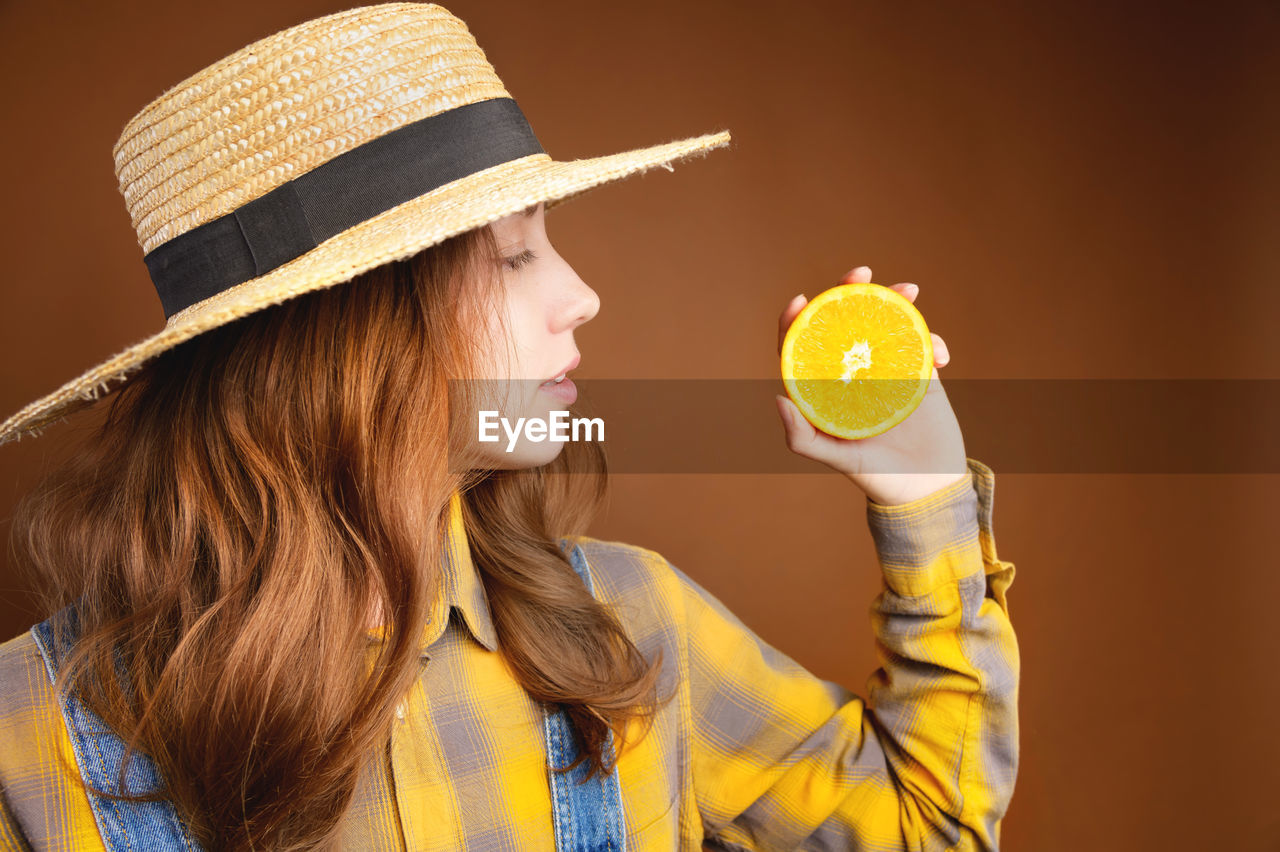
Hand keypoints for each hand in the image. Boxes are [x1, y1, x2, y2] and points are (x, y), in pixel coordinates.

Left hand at [775, 265, 969, 505]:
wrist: (927, 489)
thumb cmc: (876, 477)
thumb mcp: (837, 460)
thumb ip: (803, 438)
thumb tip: (777, 398)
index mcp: (825, 389)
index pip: (803, 346)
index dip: (798, 319)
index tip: (803, 299)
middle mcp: (851, 374)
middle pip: (845, 323)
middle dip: (851, 291)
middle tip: (863, 273)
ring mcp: (886, 370)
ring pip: (885, 323)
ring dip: (896, 300)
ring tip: (909, 291)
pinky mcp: (920, 374)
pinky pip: (923, 344)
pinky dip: (931, 340)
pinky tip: (939, 356)